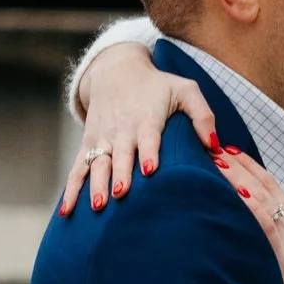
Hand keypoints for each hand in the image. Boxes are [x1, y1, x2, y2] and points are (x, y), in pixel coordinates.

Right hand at [59, 45, 218, 214]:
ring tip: (98, 206)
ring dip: (96, 185)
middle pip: (120, 156)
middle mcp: (122, 130)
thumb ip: (203, 114)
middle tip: (121, 194)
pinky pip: (78, 170)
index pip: (148, 137)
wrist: (117, 71)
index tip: (149, 170)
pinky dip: (71, 190)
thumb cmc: (158, 86)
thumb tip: (216, 145)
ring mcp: (103, 140)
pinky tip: (67, 211)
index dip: (148, 152)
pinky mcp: (89, 146)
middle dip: (120, 175)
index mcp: (146, 118)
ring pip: (97, 165)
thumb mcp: (185, 89)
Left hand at [212, 145, 283, 283]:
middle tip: (214, 147)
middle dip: (237, 164)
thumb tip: (262, 230)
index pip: (271, 185)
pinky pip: (262, 221)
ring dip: (236, 176)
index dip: (250, 167)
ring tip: (215, 161)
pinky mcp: (280, 249)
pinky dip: (248, 203)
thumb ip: (282, 237)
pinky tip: (233, 191)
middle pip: (262, 183)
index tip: (231, 153)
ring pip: (259, 195)